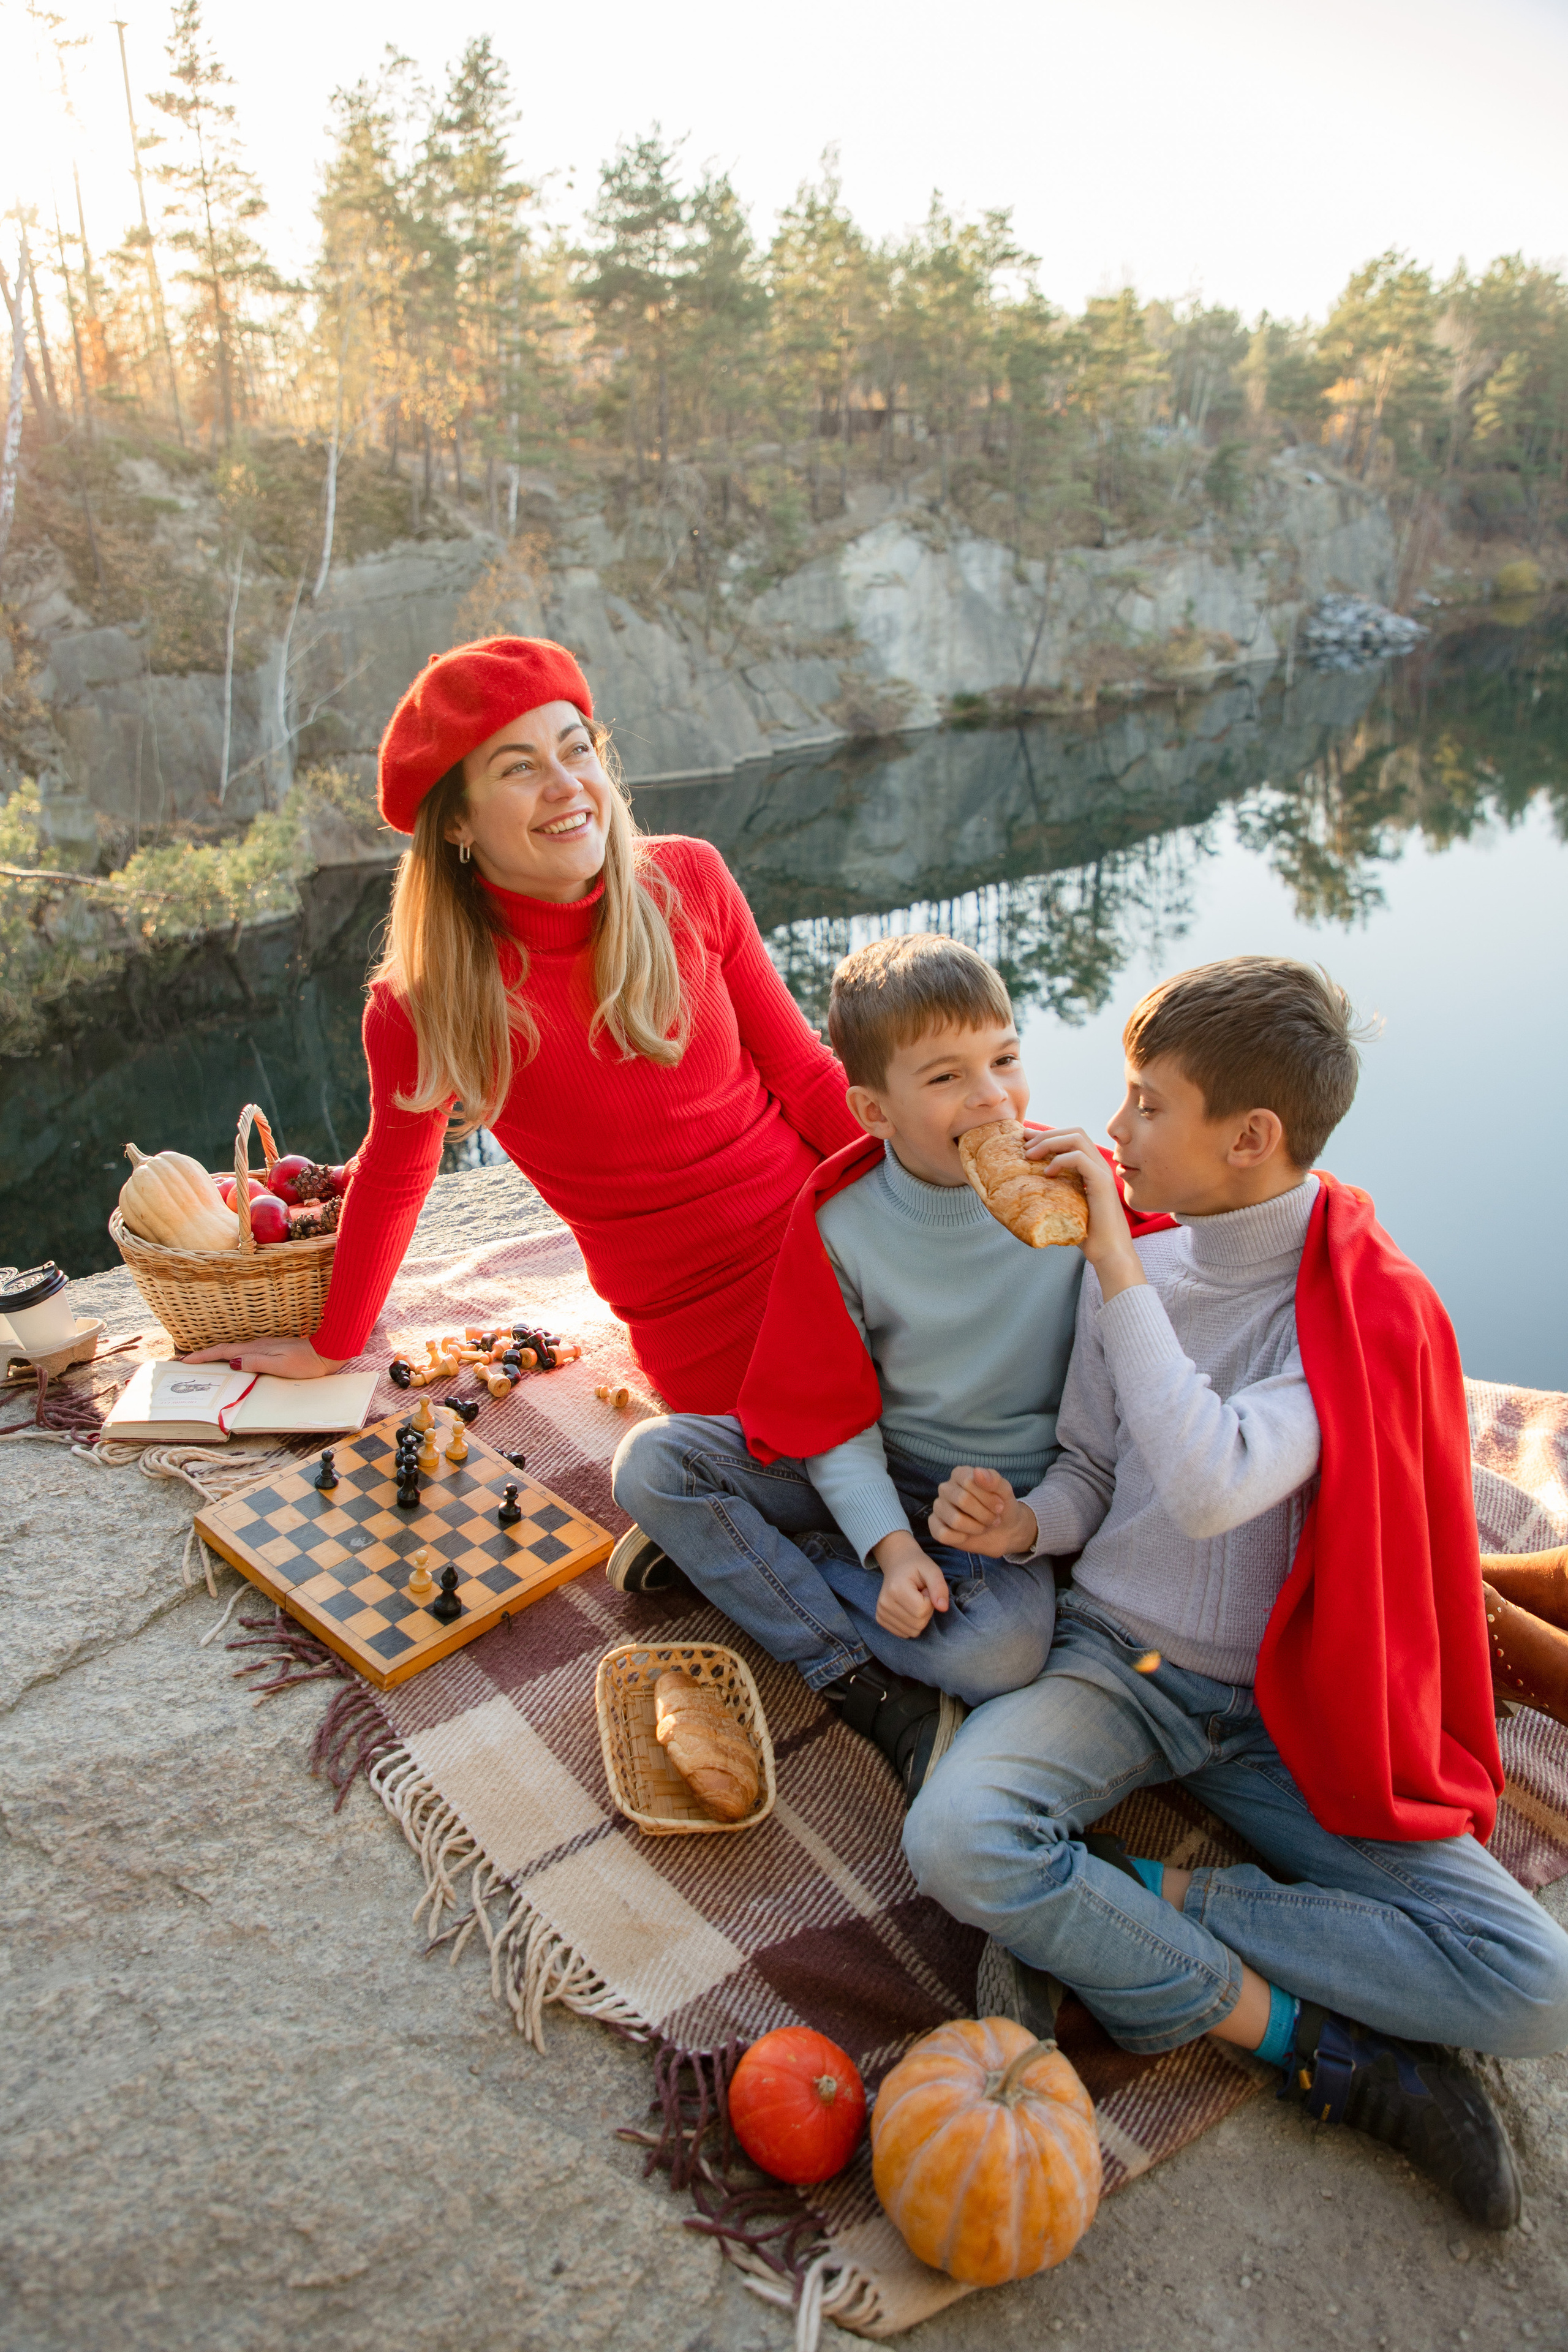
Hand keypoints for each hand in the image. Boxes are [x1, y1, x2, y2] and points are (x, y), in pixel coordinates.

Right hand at [181, 1336, 345, 1379]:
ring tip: (202, 1363)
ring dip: (216, 1356)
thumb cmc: (307, 1362)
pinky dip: (231, 1357)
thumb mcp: (281, 1365)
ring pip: (234, 1351)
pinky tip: (231, 1362)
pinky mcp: (271, 1350)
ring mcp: (264, 1347)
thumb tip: (233, 1362)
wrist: (327, 1351)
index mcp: (257, 1349)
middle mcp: (258, 1346)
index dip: (204, 1356)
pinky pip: (245, 1353)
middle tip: (186, 1362)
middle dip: (204, 1355)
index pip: (224, 1352)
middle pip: (225, 1350)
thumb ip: (256, 1362)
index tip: (185, 1360)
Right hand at [872, 1530, 949, 1638]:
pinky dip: (911, 1624)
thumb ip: (940, 1588)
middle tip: (920, 1595)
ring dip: (919, 1618)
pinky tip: (907, 1608)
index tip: (925, 1589)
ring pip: (912, 1631)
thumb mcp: (932, 1570)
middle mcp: (885, 1603)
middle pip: (918, 1624)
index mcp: (896, 1589)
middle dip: (926, 1611)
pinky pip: (904, 1633)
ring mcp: (881, 1612)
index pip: (922, 1611)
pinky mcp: (880, 1619)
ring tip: (914, 1600)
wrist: (897, 1563)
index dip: (930, 1601)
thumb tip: (943, 1608)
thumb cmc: (916, 1566)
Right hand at [930, 1465, 1037, 1556]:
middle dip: (985, 1515)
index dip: (988, 1498)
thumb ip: (993, 1480)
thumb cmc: (1001, 1507)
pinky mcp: (935, 1527)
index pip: (970, 1482)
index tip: (1000, 1506)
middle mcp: (946, 1488)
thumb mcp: (1005, 1492)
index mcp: (959, 1474)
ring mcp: (939, 1507)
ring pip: (955, 1521)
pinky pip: (943, 1535)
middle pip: (963, 1500)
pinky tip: (967, 1535)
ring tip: (983, 1526)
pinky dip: (962, 1538)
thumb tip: (978, 1471)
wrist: (1004, 1532)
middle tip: (994, 1519)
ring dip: (976, 1528)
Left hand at [1024, 1126, 1145, 1298]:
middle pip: (1074, 1133)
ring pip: (1077, 1138)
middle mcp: (1099, 1166)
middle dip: (1046, 1134)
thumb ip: (1053, 1195)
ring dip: (1050, 1142)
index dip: (1048, 1135)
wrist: (1109, 1254)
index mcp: (1092, 1170)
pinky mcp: (1102, 1183)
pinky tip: (1047, 1172)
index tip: (1026, 1138)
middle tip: (1024, 1143)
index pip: (1072, 1139)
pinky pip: (1080, 1158)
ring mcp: (1102, 1172)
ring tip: (1030, 1154)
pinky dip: (1061, 1160)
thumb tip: (1024, 1192)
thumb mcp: (1064, 1208)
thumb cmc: (1087, 1236)